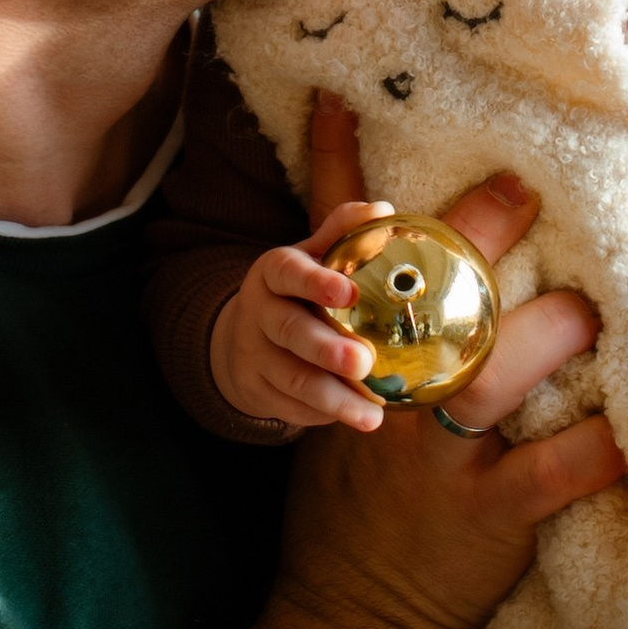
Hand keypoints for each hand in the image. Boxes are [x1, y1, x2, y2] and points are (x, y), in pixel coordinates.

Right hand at [208, 200, 401, 433]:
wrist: (243, 337)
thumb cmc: (297, 290)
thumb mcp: (312, 256)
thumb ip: (344, 233)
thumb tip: (384, 210)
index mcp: (273, 273)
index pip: (289, 272)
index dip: (316, 282)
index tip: (349, 293)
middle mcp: (258, 312)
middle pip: (289, 331)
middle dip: (326, 349)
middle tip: (362, 361)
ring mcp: (254, 355)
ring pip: (292, 378)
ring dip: (333, 398)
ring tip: (372, 416)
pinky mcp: (258, 390)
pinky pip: (292, 406)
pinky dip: (324, 414)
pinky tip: (357, 418)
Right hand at [236, 97, 622, 628]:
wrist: (354, 614)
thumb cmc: (355, 496)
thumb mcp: (339, 405)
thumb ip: (369, 331)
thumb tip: (403, 246)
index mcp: (353, 356)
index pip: (340, 251)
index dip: (342, 174)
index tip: (346, 96)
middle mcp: (390, 392)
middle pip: (429, 293)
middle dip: (477, 230)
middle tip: (530, 181)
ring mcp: (440, 453)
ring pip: (495, 370)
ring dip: (554, 329)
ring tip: (597, 303)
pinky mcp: (491, 513)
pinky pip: (557, 469)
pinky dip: (604, 443)